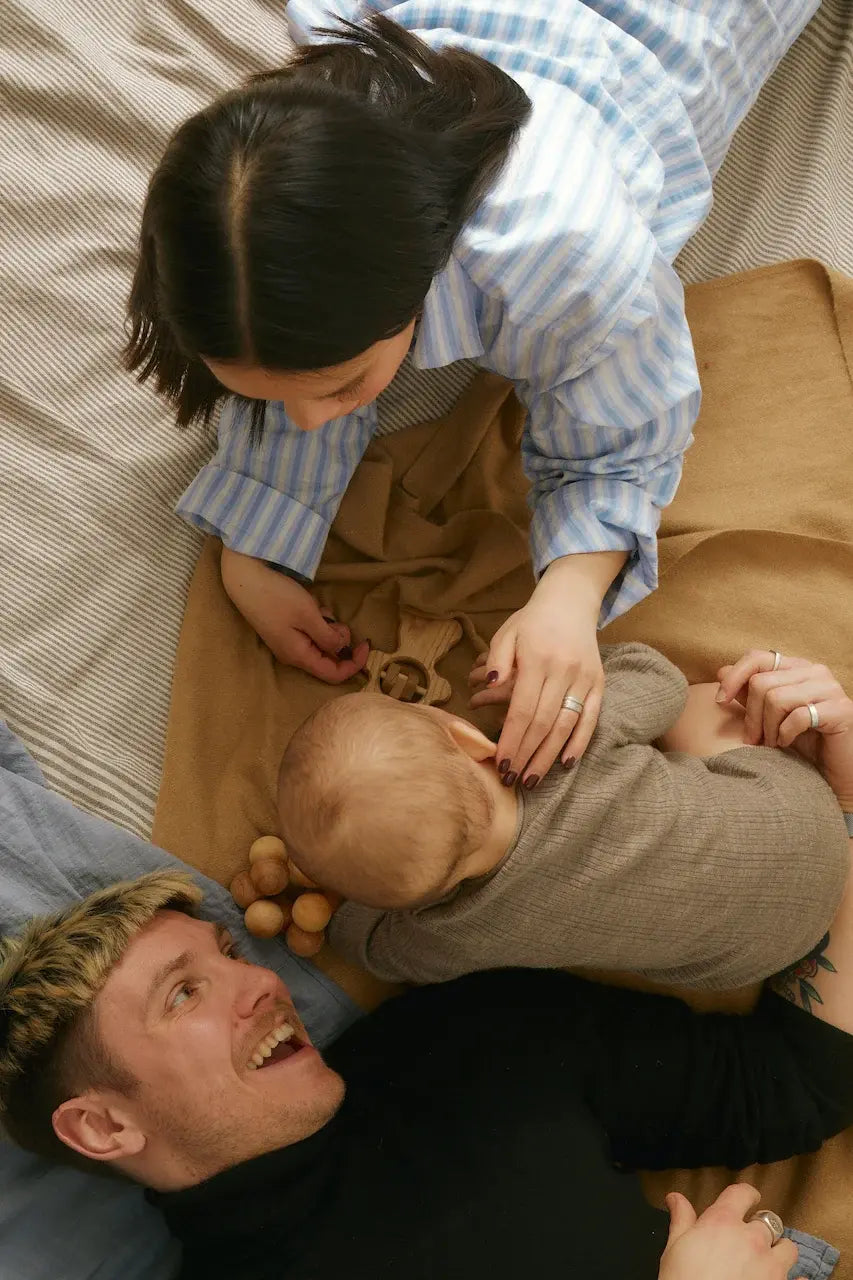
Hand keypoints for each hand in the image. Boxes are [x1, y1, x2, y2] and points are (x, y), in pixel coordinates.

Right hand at [220, 548, 368, 682]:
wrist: (244, 579)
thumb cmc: (277, 597)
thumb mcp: (309, 616)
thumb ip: (329, 637)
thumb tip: (342, 649)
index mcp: (300, 656)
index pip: (334, 674)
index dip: (354, 663)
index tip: (365, 643)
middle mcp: (293, 655)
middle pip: (328, 658)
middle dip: (339, 640)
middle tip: (337, 619)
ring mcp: (287, 642)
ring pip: (319, 642)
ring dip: (327, 627)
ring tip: (317, 608)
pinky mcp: (284, 630)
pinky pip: (309, 632)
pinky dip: (315, 620)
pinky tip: (307, 604)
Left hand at [468, 556, 607, 785]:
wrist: (571, 601)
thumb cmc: (531, 621)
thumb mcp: (506, 631)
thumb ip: (496, 658)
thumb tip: (489, 685)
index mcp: (537, 659)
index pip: (522, 709)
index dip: (512, 739)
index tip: (501, 764)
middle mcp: (564, 671)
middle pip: (543, 723)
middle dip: (527, 755)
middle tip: (511, 781)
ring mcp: (584, 678)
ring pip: (566, 725)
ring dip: (549, 756)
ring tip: (533, 780)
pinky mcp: (599, 683)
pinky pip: (591, 718)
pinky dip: (579, 742)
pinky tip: (566, 763)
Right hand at [659, 1185, 799, 1279]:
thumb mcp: (674, 1249)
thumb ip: (681, 1220)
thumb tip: (675, 1198)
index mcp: (723, 1222)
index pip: (742, 1194)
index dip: (746, 1194)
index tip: (747, 1198)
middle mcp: (751, 1238)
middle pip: (767, 1222)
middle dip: (760, 1228)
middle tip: (749, 1240)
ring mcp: (770, 1265)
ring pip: (788, 1248)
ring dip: (779, 1251)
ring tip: (768, 1260)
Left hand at [717, 649, 852, 809]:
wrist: (835, 772)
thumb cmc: (802, 743)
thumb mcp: (769, 717)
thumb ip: (749, 694)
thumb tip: (722, 671)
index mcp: (797, 667)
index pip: (757, 658)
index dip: (734, 678)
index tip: (720, 701)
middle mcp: (815, 671)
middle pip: (761, 683)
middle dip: (751, 716)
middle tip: (753, 740)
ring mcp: (831, 688)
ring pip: (776, 698)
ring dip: (767, 728)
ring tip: (771, 743)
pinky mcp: (841, 710)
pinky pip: (798, 716)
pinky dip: (785, 734)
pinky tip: (786, 744)